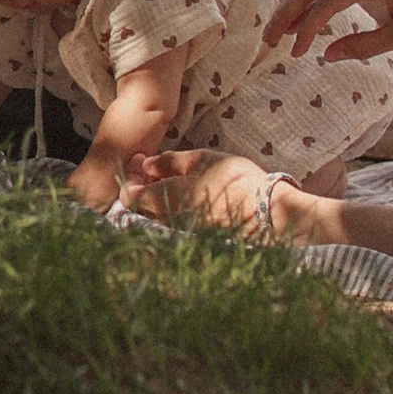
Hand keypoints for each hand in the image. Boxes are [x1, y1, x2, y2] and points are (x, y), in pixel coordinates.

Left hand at [121, 147, 274, 230]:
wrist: (263, 210)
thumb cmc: (231, 179)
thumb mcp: (200, 159)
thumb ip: (169, 162)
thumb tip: (147, 165)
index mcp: (165, 197)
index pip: (129, 195)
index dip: (129, 176)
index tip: (139, 161)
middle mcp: (168, 218)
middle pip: (140, 206)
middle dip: (140, 185)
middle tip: (150, 166)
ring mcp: (182, 229)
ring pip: (156, 214)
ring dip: (155, 195)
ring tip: (167, 176)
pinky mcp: (195, 234)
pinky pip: (172, 219)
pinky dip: (170, 204)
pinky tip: (183, 190)